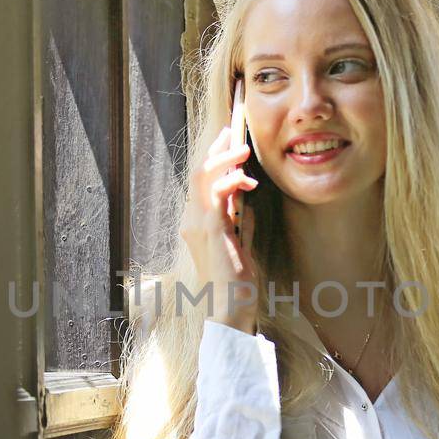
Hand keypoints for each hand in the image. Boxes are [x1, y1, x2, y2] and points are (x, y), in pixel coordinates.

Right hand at [178, 82, 259, 331]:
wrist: (230, 309)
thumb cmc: (237, 283)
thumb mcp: (241, 244)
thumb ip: (239, 221)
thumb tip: (245, 199)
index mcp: (198, 222)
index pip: (202, 179)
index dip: (214, 154)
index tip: (229, 135)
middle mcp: (192, 220)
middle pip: (198, 171)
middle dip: (216, 147)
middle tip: (233, 129)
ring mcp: (198, 224)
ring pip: (202, 177)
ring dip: (224, 158)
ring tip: (244, 148)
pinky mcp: (210, 231)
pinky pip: (216, 195)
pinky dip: (231, 181)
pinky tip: (247, 179)